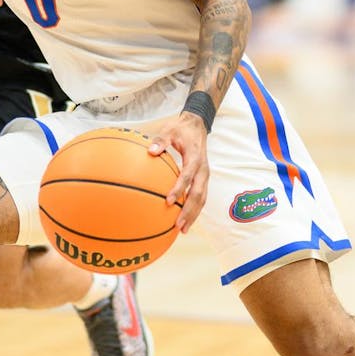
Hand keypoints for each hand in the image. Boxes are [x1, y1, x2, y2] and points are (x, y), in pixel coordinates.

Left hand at [148, 113, 209, 232]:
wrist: (198, 125)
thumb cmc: (181, 129)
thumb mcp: (170, 129)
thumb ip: (160, 140)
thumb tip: (150, 151)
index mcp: (195, 157)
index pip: (188, 176)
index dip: (180, 189)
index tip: (169, 201)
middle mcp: (203, 169)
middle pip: (198, 194)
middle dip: (189, 211)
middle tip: (178, 225)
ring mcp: (205, 176)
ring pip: (202, 199)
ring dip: (193, 215)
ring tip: (183, 230)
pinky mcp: (203, 179)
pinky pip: (201, 197)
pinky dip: (194, 210)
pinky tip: (185, 220)